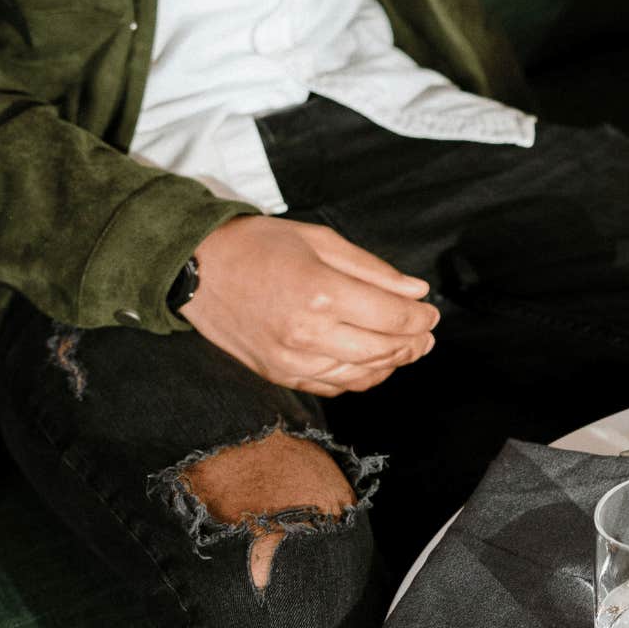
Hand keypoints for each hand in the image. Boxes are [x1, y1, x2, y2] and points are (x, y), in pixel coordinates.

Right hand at [180, 217, 439, 396]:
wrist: (196, 268)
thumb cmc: (259, 246)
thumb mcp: (321, 241)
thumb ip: (373, 270)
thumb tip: (417, 291)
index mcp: (322, 293)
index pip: (393, 318)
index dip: (421, 319)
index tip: (431, 314)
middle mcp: (308, 334)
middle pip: (383, 350)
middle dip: (414, 343)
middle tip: (427, 334)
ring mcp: (290, 360)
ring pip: (361, 374)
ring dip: (391, 363)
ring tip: (406, 348)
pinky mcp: (277, 374)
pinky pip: (332, 386)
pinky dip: (360, 378)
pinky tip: (372, 363)